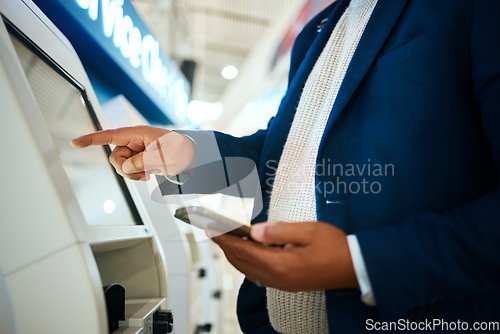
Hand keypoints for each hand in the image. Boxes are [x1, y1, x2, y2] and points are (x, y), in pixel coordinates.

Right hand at [71, 126, 195, 180]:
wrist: (190, 156)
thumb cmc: (181, 150)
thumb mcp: (165, 156)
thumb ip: (144, 161)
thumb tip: (126, 167)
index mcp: (138, 133)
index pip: (110, 135)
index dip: (91, 139)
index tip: (75, 142)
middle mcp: (133, 141)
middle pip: (115, 158)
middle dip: (127, 168)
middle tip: (145, 171)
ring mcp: (135, 150)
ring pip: (121, 167)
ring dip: (134, 174)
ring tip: (151, 172)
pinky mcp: (138, 159)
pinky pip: (128, 171)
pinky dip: (137, 176)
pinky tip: (150, 174)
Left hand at [209, 221, 358, 291]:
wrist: (355, 268)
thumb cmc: (336, 248)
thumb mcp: (309, 231)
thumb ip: (279, 230)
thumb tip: (254, 230)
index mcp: (281, 265)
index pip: (244, 250)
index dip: (225, 238)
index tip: (211, 228)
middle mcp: (277, 277)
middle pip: (242, 262)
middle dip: (226, 245)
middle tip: (213, 230)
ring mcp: (282, 282)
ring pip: (248, 269)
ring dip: (235, 254)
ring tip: (226, 238)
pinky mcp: (287, 282)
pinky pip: (258, 273)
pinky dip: (247, 260)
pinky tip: (249, 250)